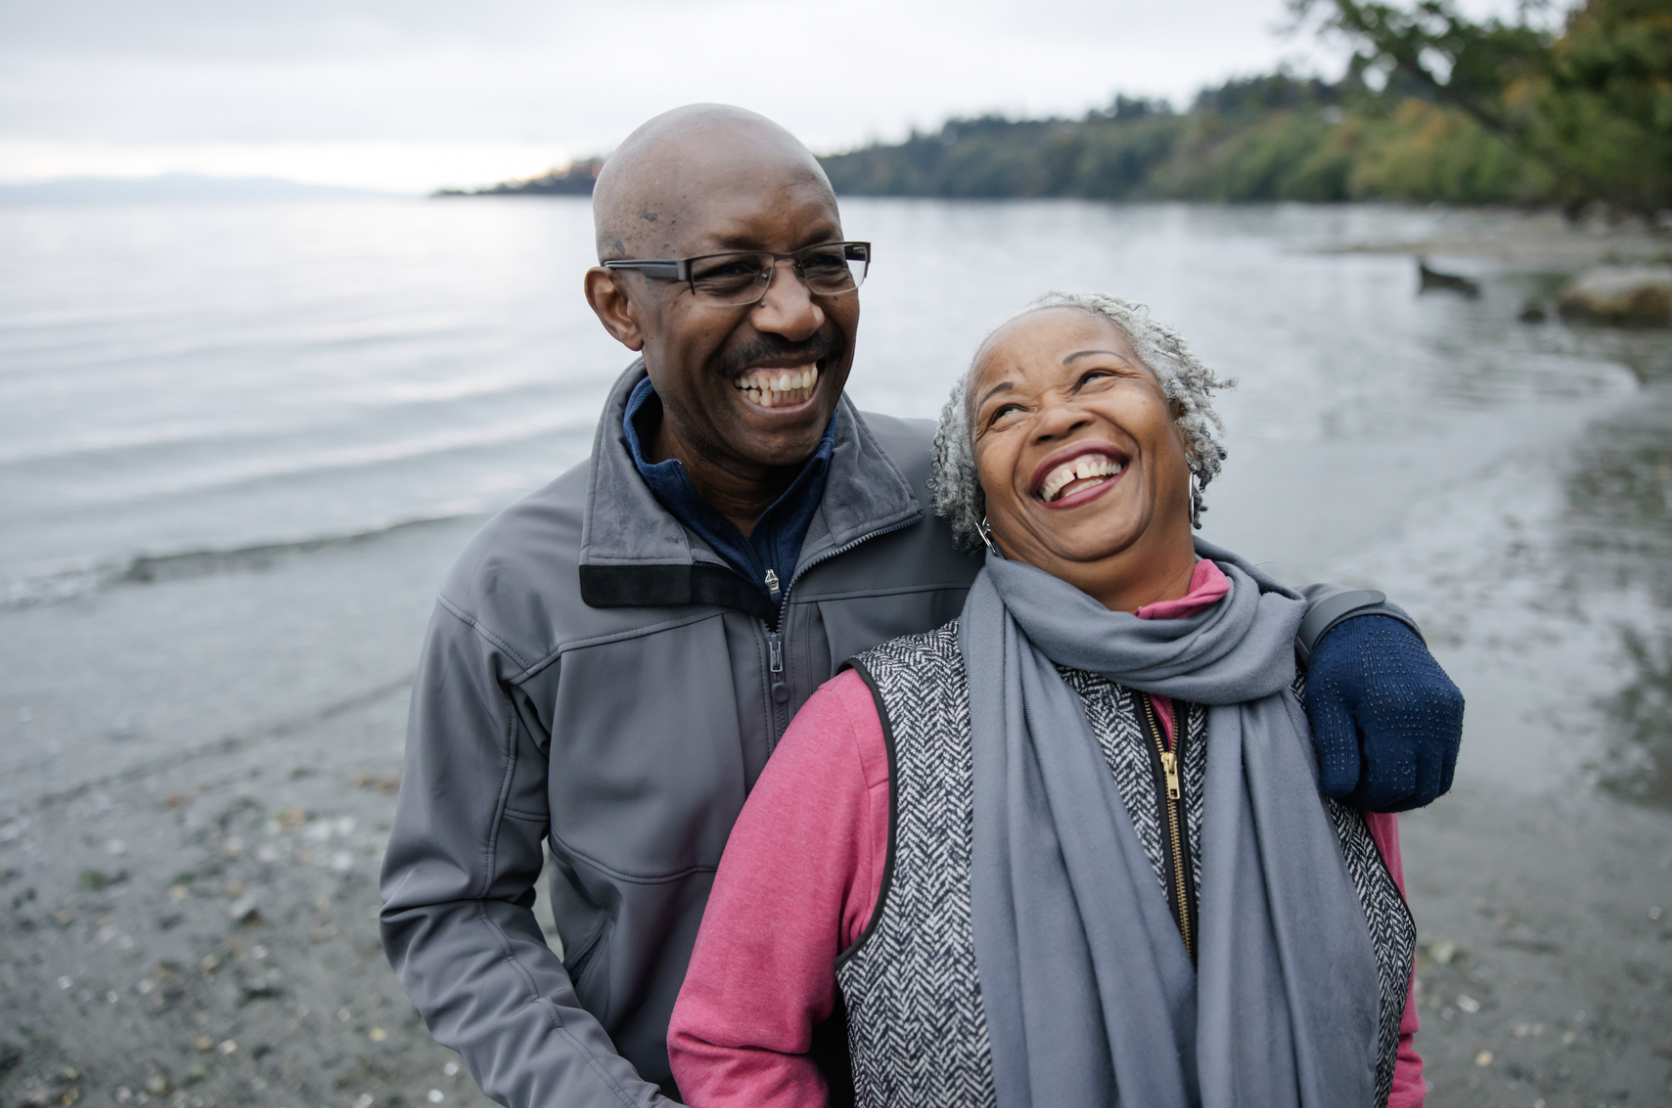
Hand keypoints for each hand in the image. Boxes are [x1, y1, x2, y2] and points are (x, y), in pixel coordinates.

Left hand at [1305, 614, 1464, 811]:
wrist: (1371, 624)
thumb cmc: (1340, 667)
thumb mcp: (1325, 703)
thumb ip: (1335, 750)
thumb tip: (1340, 791)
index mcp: (1394, 713)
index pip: (1389, 786)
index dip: (1364, 798)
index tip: (1343, 789)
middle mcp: (1431, 716)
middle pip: (1417, 791)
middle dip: (1385, 799)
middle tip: (1358, 788)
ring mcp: (1449, 714)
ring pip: (1437, 784)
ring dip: (1408, 792)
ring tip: (1376, 779)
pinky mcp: (1456, 710)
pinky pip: (1447, 763)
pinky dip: (1424, 774)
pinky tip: (1396, 762)